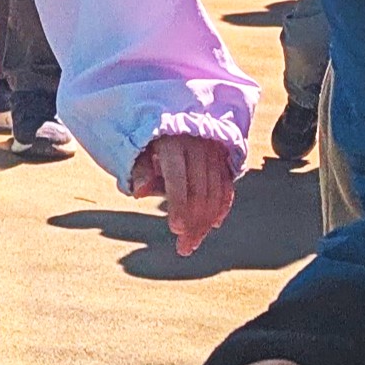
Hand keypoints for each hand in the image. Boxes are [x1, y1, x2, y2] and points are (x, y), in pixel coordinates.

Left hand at [128, 133, 235, 254]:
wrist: (176, 116)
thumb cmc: (150, 140)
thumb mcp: (139, 151)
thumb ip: (140, 171)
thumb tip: (138, 191)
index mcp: (172, 143)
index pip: (177, 180)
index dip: (177, 206)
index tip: (176, 229)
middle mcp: (197, 146)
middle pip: (199, 192)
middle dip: (193, 223)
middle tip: (184, 247)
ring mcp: (214, 152)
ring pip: (215, 193)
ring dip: (206, 222)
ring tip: (193, 241)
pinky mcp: (224, 158)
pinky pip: (226, 187)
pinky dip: (221, 207)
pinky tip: (212, 224)